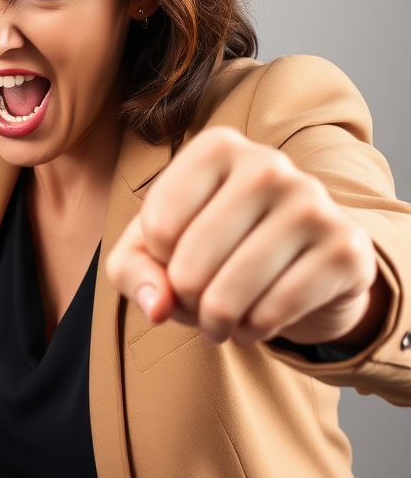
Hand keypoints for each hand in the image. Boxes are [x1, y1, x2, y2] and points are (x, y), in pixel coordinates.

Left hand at [106, 126, 382, 347]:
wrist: (299, 264)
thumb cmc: (211, 248)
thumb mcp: (154, 250)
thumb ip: (132, 271)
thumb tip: (156, 306)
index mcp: (217, 148)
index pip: (158, 226)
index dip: (156, 261)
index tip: (173, 260)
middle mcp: (268, 164)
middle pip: (189, 263)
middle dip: (183, 301)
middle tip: (194, 306)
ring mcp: (313, 203)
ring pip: (230, 291)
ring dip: (215, 323)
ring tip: (218, 323)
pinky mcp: (346, 248)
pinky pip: (276, 309)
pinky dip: (254, 330)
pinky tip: (253, 325)